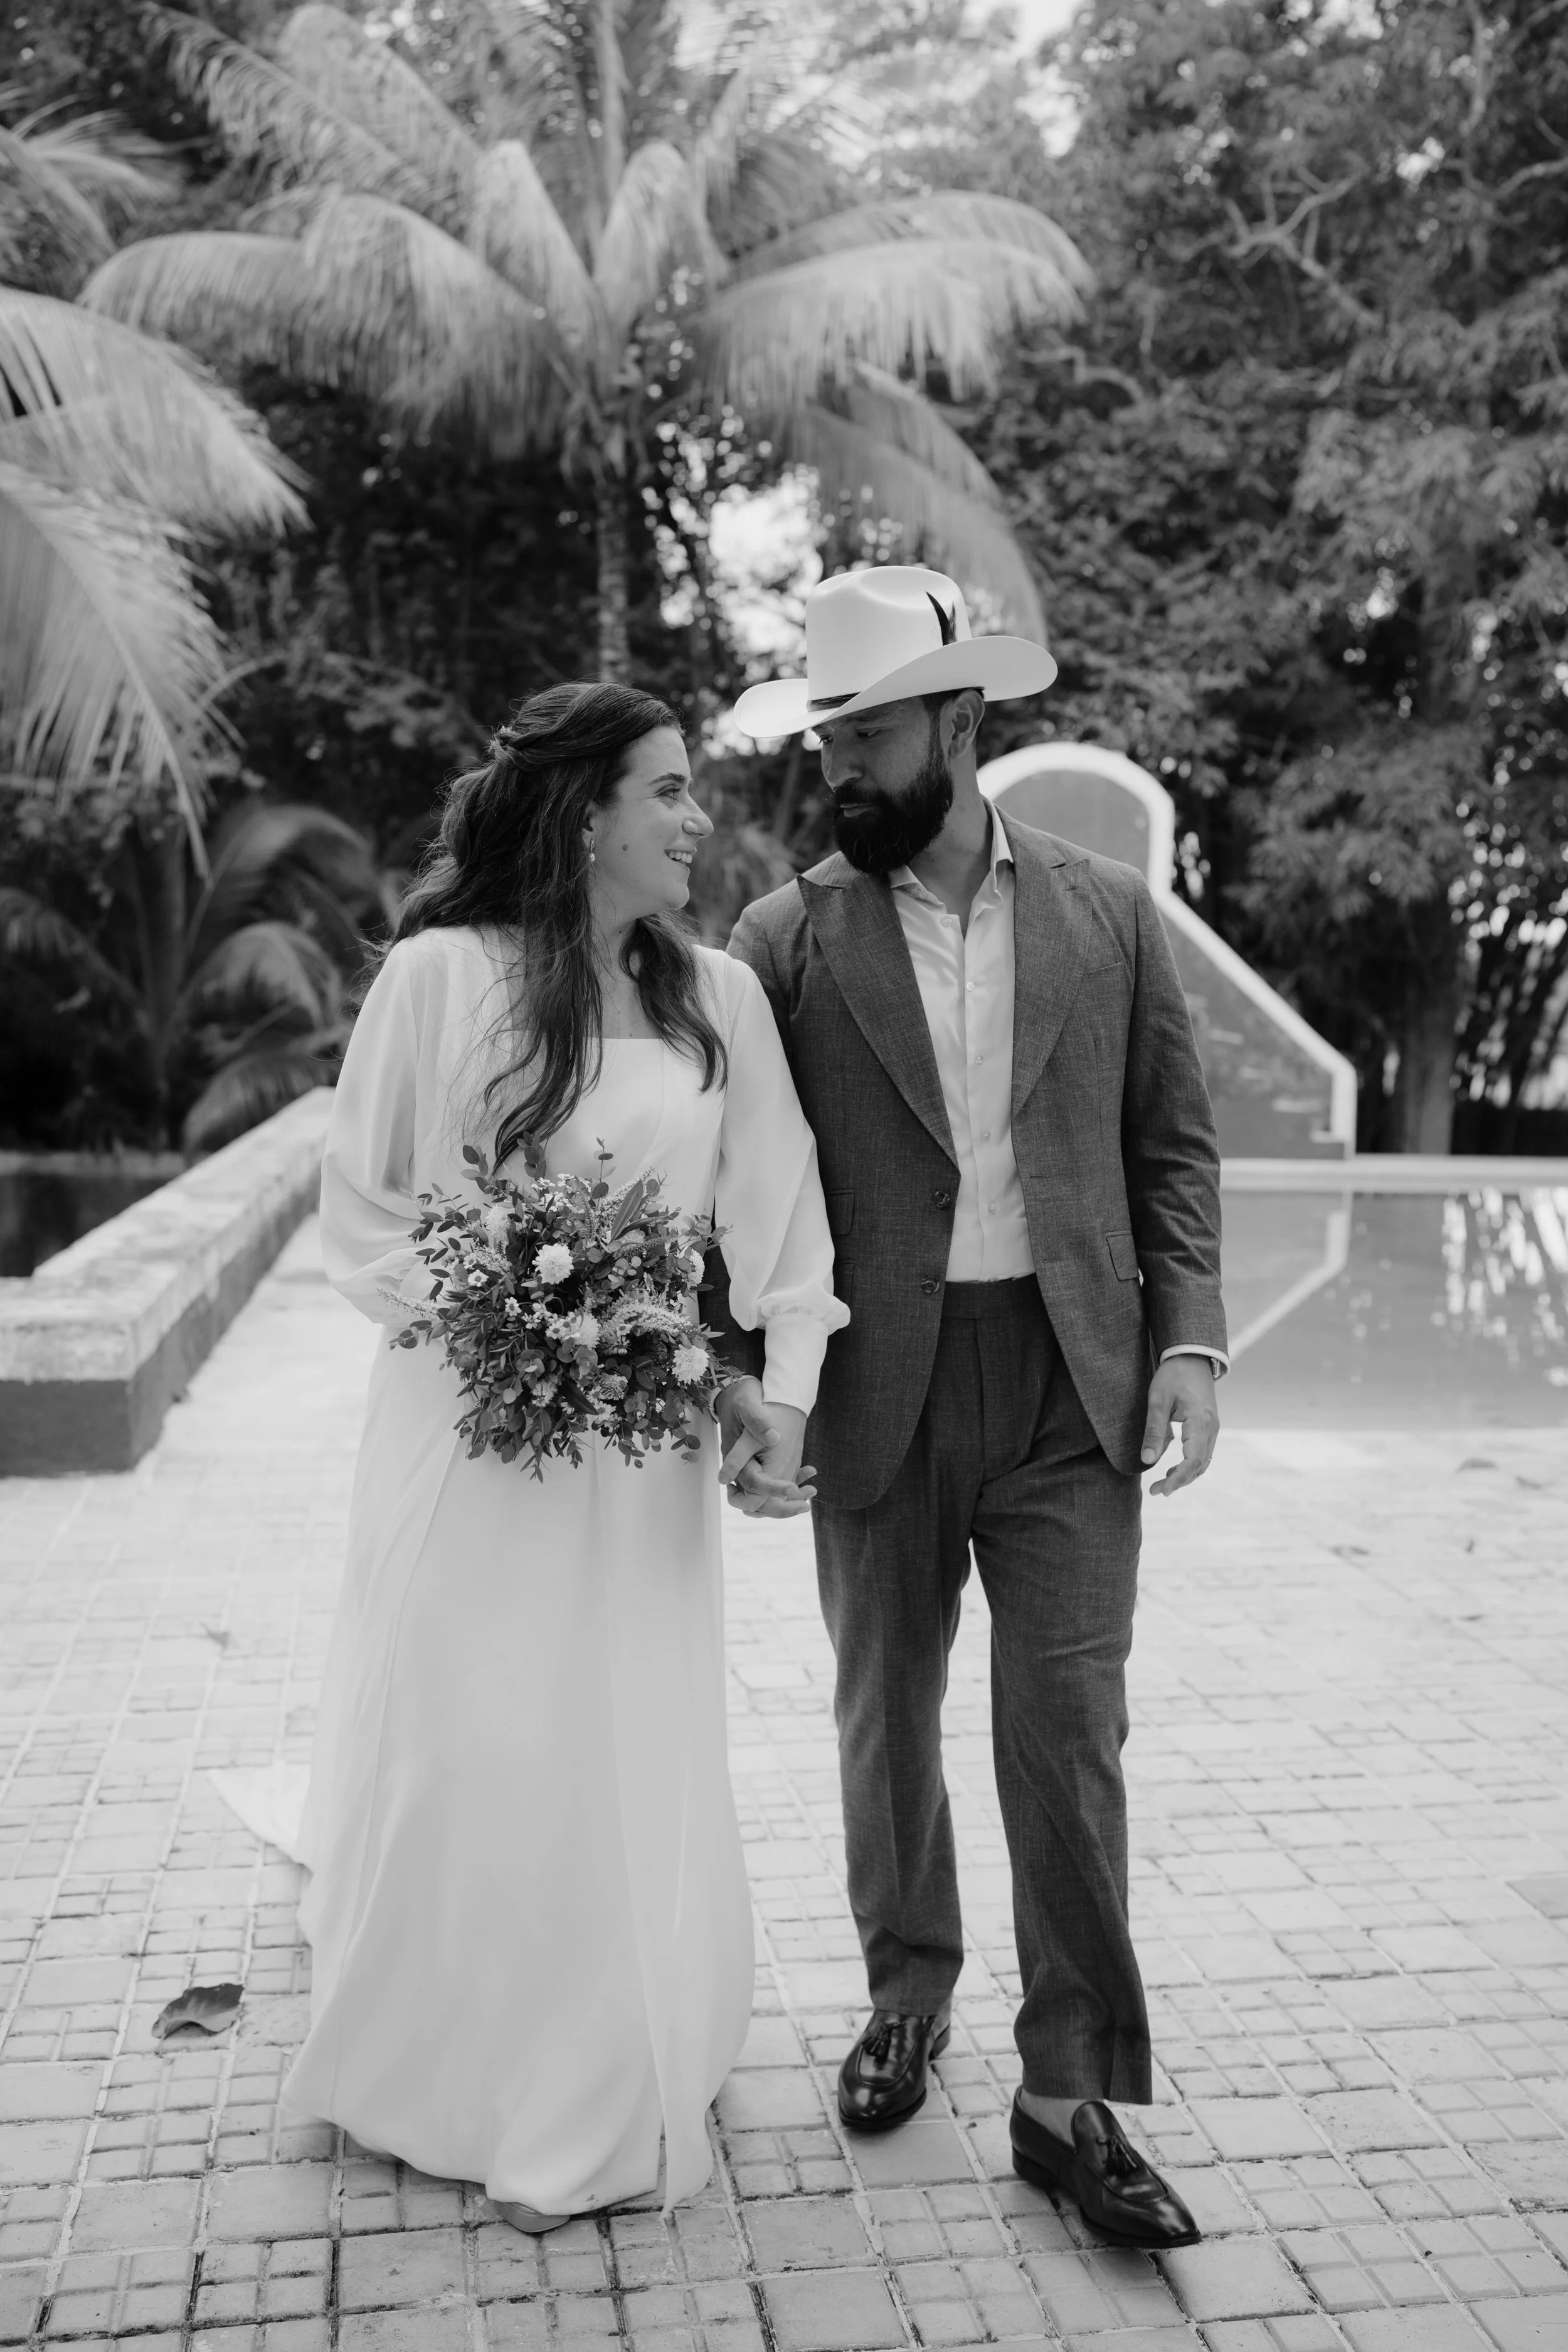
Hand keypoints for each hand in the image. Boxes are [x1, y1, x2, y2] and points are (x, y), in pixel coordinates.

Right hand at [715, 1377, 815, 1517]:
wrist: (737, 1392)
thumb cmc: (741, 1397)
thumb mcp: (749, 1404)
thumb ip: (758, 1422)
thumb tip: (773, 1438)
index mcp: (736, 1457)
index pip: (753, 1486)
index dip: (774, 1490)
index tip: (793, 1488)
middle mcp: (741, 1468)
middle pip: (757, 1503)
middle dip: (782, 1507)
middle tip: (806, 1504)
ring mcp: (750, 1467)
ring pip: (765, 1499)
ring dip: (788, 1499)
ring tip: (811, 1490)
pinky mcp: (760, 1464)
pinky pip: (773, 1484)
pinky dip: (791, 1483)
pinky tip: (809, 1471)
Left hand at [1141, 1357, 1218, 1496]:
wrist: (1191, 1357)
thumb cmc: (1173, 1375)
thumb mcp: (1157, 1400)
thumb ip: (1154, 1431)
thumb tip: (1147, 1461)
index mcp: (1201, 1421)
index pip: (1193, 1460)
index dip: (1178, 1478)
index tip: (1161, 1489)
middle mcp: (1212, 1428)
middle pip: (1199, 1465)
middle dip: (1178, 1481)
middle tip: (1154, 1491)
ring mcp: (1213, 1428)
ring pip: (1203, 1462)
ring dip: (1184, 1475)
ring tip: (1161, 1484)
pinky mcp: (1209, 1427)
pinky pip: (1202, 1453)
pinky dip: (1189, 1465)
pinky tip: (1172, 1469)